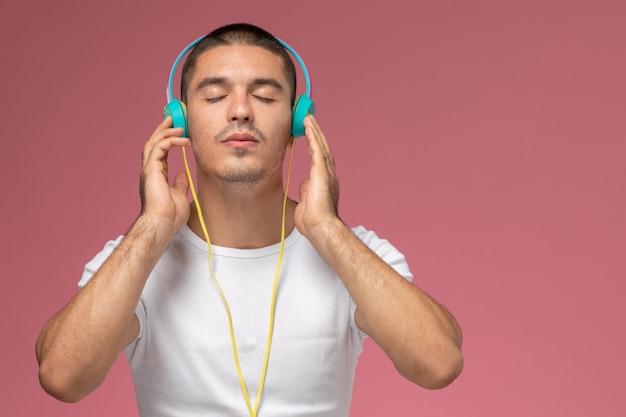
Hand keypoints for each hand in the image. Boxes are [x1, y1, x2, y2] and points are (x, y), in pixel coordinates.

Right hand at [139, 116, 191, 234]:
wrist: (162, 225)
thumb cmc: (169, 216)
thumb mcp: (179, 196)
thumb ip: (179, 184)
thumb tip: (183, 174)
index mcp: (155, 176)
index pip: (159, 152)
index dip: (167, 139)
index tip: (177, 130)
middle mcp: (150, 171)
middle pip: (153, 142)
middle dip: (163, 129)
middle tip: (173, 117)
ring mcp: (148, 170)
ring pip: (154, 142)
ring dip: (166, 131)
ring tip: (180, 124)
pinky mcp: (151, 170)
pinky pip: (159, 147)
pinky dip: (170, 140)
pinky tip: (183, 139)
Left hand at [294, 115, 340, 240]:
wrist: (320, 227)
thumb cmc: (313, 221)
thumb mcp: (307, 202)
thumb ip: (307, 190)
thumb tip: (304, 184)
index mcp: (325, 181)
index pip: (320, 158)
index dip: (316, 144)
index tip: (311, 134)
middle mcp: (329, 174)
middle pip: (322, 148)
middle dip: (316, 133)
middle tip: (310, 119)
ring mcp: (327, 172)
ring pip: (321, 145)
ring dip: (315, 131)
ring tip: (309, 118)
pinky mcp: (322, 172)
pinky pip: (317, 149)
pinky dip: (313, 135)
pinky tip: (309, 125)